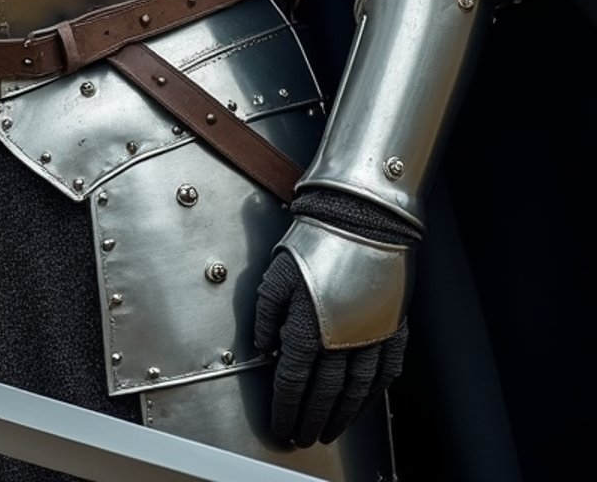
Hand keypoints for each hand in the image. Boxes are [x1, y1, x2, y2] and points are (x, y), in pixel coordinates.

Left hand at [254, 245, 407, 446]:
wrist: (361, 219)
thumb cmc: (315, 240)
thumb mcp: (276, 273)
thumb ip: (265, 313)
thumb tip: (262, 345)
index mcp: (307, 328)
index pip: (293, 382)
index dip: (286, 408)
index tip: (282, 425)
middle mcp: (340, 340)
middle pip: (324, 394)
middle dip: (311, 419)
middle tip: (303, 436)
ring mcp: (370, 336)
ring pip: (356, 390)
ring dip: (342, 415)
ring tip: (330, 430)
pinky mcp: (392, 328)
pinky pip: (385, 372)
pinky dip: (374, 393)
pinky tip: (364, 403)